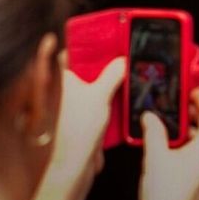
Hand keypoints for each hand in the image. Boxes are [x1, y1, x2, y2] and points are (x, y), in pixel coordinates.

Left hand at [43, 57, 124, 197]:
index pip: (70, 54)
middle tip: (125, 53)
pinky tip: (130, 96)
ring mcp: (82, 104)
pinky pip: (106, 101)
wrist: (76, 162)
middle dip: (106, 63)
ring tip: (131, 72)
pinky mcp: (91, 117)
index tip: (102, 37)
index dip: (84, 44)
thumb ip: (112, 75)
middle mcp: (72, 89)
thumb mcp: (99, 95)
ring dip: (114, 81)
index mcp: (67, 79)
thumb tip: (123, 60)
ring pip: (99, 86)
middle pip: (89, 69)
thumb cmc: (78, 129)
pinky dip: (116, 98)